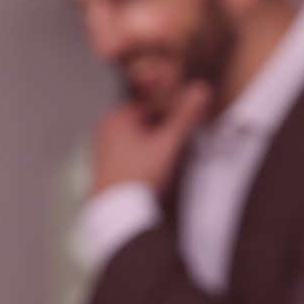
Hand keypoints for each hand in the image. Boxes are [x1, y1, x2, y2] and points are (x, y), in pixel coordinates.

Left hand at [91, 81, 210, 194]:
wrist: (119, 214)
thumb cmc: (139, 177)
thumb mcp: (167, 145)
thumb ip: (184, 118)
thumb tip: (200, 90)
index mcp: (116, 118)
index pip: (149, 106)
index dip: (167, 117)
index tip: (178, 130)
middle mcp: (106, 131)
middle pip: (143, 124)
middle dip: (160, 134)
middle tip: (170, 151)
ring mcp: (104, 151)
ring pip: (137, 141)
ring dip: (152, 149)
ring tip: (161, 166)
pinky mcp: (106, 168)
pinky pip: (130, 157)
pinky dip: (141, 162)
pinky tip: (150, 175)